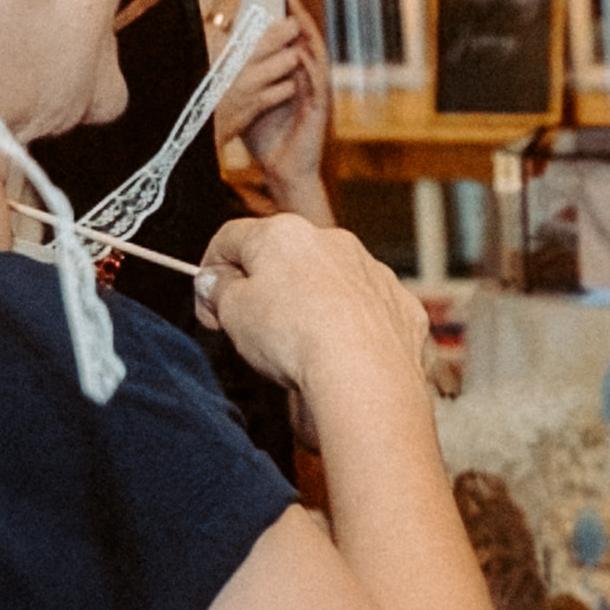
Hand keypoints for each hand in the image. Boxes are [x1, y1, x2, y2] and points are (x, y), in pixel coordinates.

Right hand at [199, 207, 426, 407]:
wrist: (364, 375)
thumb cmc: (298, 339)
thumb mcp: (231, 313)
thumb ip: (218, 291)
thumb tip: (216, 283)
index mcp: (283, 234)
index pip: (232, 239)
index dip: (212, 274)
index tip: (210, 306)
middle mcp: (332, 243)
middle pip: (283, 259)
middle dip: (264, 290)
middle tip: (250, 329)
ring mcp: (371, 272)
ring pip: (328, 283)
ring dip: (309, 307)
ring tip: (298, 348)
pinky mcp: (399, 304)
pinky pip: (366, 310)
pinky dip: (351, 328)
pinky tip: (339, 355)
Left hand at [216, 7, 334, 222]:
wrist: (284, 171)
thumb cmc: (265, 138)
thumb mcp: (246, 102)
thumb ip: (236, 81)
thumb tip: (206, 62)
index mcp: (287, 76)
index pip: (285, 41)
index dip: (280, 18)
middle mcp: (303, 80)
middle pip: (302, 41)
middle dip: (296, 16)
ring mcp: (313, 93)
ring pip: (314, 56)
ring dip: (308, 34)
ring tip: (298, 13)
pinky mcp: (319, 109)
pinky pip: (318, 82)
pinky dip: (312, 65)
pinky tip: (304, 51)